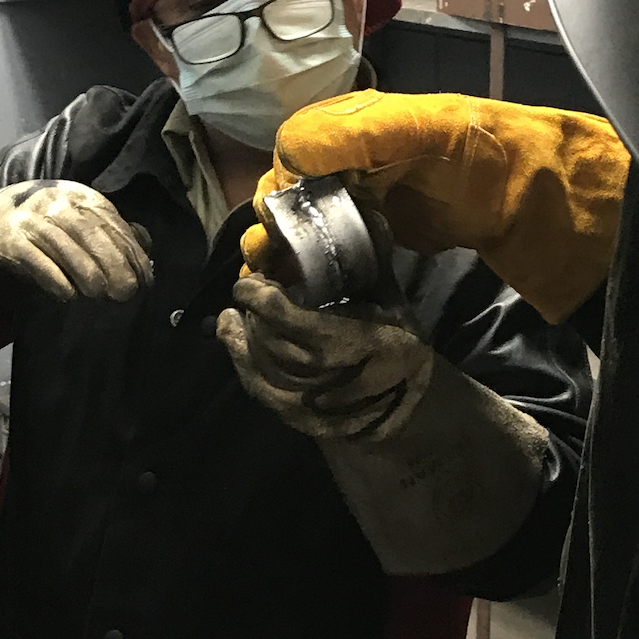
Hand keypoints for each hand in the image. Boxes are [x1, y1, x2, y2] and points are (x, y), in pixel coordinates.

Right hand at [0, 181, 151, 304]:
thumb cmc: (36, 227)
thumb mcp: (74, 220)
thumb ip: (108, 230)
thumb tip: (145, 244)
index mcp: (75, 194)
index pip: (110, 221)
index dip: (130, 251)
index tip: (145, 279)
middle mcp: (51, 198)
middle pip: (88, 230)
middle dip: (112, 261)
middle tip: (127, 291)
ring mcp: (26, 216)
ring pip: (61, 242)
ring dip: (84, 269)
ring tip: (100, 294)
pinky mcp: (4, 236)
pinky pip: (31, 256)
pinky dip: (51, 275)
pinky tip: (67, 294)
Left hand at [217, 274, 433, 442]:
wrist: (407, 403)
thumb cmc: (398, 342)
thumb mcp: (394, 303)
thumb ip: (374, 265)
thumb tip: (365, 214)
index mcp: (368, 342)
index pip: (301, 324)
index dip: (266, 302)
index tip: (249, 282)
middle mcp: (343, 379)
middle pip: (279, 349)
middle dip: (254, 319)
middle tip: (245, 294)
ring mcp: (323, 408)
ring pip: (267, 373)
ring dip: (241, 344)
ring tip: (230, 318)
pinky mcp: (307, 424)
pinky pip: (265, 397)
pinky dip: (244, 370)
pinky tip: (234, 346)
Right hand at [239, 91, 628, 322]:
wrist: (551, 202)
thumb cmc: (491, 157)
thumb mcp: (423, 129)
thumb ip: (356, 134)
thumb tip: (288, 157)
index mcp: (363, 122)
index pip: (296, 147)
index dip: (283, 180)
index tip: (281, 219)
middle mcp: (363, 157)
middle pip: (297, 187)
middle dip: (278, 221)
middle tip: (270, 259)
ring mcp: (378, 199)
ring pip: (312, 221)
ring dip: (288, 248)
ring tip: (278, 278)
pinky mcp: (394, 236)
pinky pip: (341, 247)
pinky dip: (319, 265)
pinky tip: (308, 285)